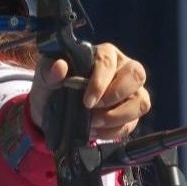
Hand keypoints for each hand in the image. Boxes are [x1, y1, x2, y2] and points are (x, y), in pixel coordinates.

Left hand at [29, 43, 150, 141]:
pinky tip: (96, 132)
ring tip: (94, 124)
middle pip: (136, 75)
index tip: (87, 101)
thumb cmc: (53, 85)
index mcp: (103, 54)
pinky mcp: (131, 113)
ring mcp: (130, 91)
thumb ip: (50, 71)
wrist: (51, 110)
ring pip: (141, 101)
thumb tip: (60, 67)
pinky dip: (114, 131)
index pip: (108, 60)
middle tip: (93, 110)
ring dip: (118, 117)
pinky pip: (133, 123)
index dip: (100, 82)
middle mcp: (122, 69)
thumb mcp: (45, 77)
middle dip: (115, 96)